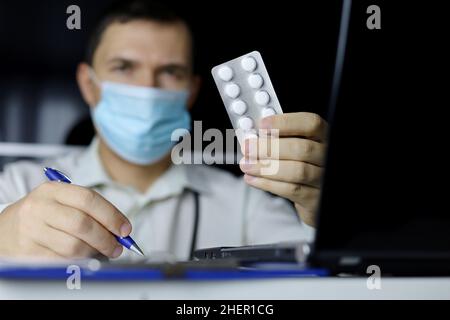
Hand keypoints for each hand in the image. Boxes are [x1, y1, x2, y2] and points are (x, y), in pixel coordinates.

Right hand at [0, 182, 131, 258]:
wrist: (6, 229)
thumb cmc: (45, 215)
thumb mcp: (62, 202)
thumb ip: (91, 211)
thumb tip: (121, 231)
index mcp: (53, 190)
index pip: (89, 199)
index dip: (112, 215)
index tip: (125, 229)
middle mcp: (39, 207)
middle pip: (82, 224)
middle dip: (106, 238)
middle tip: (117, 247)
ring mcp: (31, 230)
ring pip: (73, 246)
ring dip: (93, 253)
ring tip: (100, 252)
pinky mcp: (27, 252)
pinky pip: (61, 261)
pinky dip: (78, 262)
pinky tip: (82, 259)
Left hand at [240, 112, 326, 226]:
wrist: (313, 195)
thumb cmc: (300, 165)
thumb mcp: (295, 147)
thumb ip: (278, 138)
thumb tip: (252, 136)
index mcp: (323, 137)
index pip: (310, 124)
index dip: (285, 122)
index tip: (261, 125)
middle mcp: (327, 156)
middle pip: (301, 149)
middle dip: (269, 148)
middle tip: (248, 148)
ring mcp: (324, 178)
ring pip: (296, 171)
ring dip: (266, 167)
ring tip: (246, 165)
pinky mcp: (315, 199)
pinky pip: (291, 190)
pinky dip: (267, 183)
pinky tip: (252, 179)